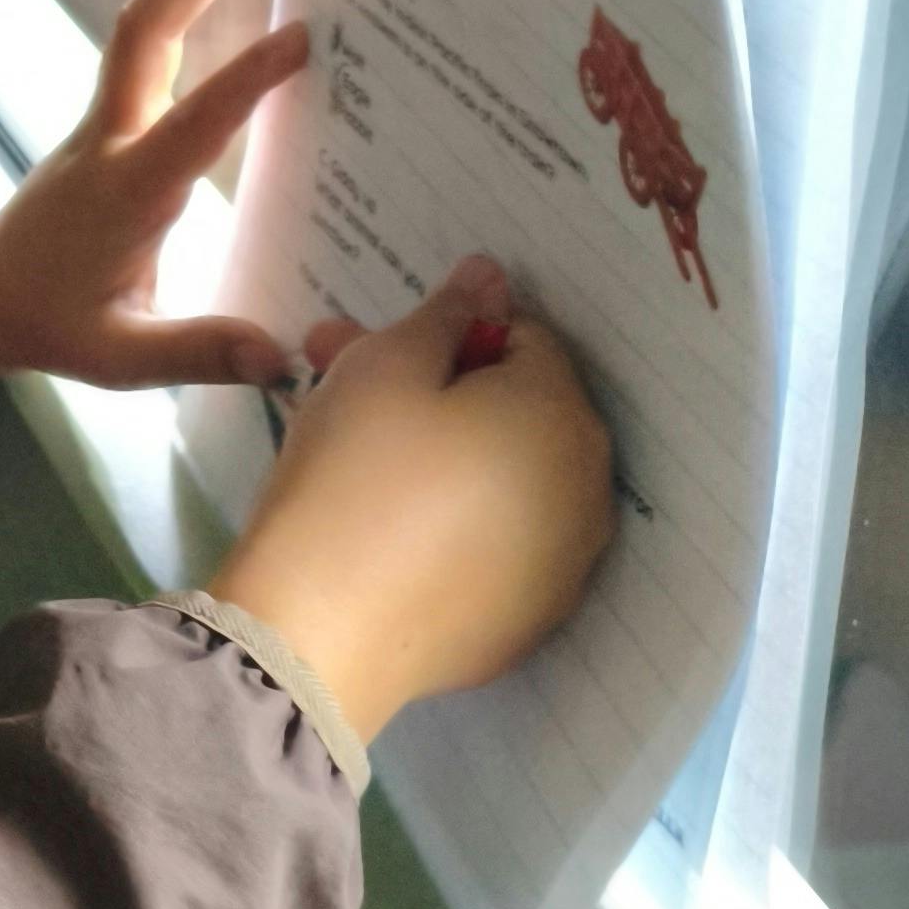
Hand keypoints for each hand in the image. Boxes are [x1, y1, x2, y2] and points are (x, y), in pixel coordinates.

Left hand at [0, 0, 306, 388]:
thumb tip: (280, 355)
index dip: (243, 80)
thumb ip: (196, 351)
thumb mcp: (118, 357)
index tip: (303, 35)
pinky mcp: (107, 112)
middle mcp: (114, 137)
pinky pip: (135, 34)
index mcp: (129, 191)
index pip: (192, 124)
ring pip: (138, 22)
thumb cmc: (51, 321)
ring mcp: (105, 116)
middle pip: (149, 38)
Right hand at [215, 258, 614, 745]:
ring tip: (356, 458)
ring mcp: (567, 564)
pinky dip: (461, 526)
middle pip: (518, 411)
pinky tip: (392, 530)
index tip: (373, 348)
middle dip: (440, 389)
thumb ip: (445, 314)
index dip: (446, 334)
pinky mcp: (530, 620)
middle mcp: (589, 488)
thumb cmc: (353, 475)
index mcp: (562, 415)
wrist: (319, 632)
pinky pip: (502, 545)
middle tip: (342, 384)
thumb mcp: (383, 367)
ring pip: (510, 479)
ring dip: (450, 455)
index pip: (522, 337)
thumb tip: (492, 275)